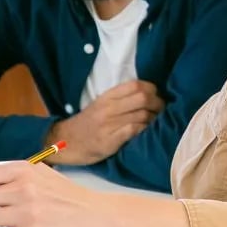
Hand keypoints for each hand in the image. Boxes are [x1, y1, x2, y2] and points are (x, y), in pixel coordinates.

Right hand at [46, 80, 164, 164]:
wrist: (66, 141)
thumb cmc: (88, 123)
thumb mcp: (101, 104)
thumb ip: (121, 98)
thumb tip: (149, 94)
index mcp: (107, 96)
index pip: (135, 85)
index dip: (151, 89)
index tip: (156, 96)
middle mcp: (108, 108)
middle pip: (142, 98)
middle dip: (157, 103)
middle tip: (161, 110)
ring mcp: (108, 124)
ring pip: (142, 114)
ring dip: (154, 119)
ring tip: (156, 122)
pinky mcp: (109, 140)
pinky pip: (134, 130)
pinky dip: (145, 130)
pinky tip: (146, 132)